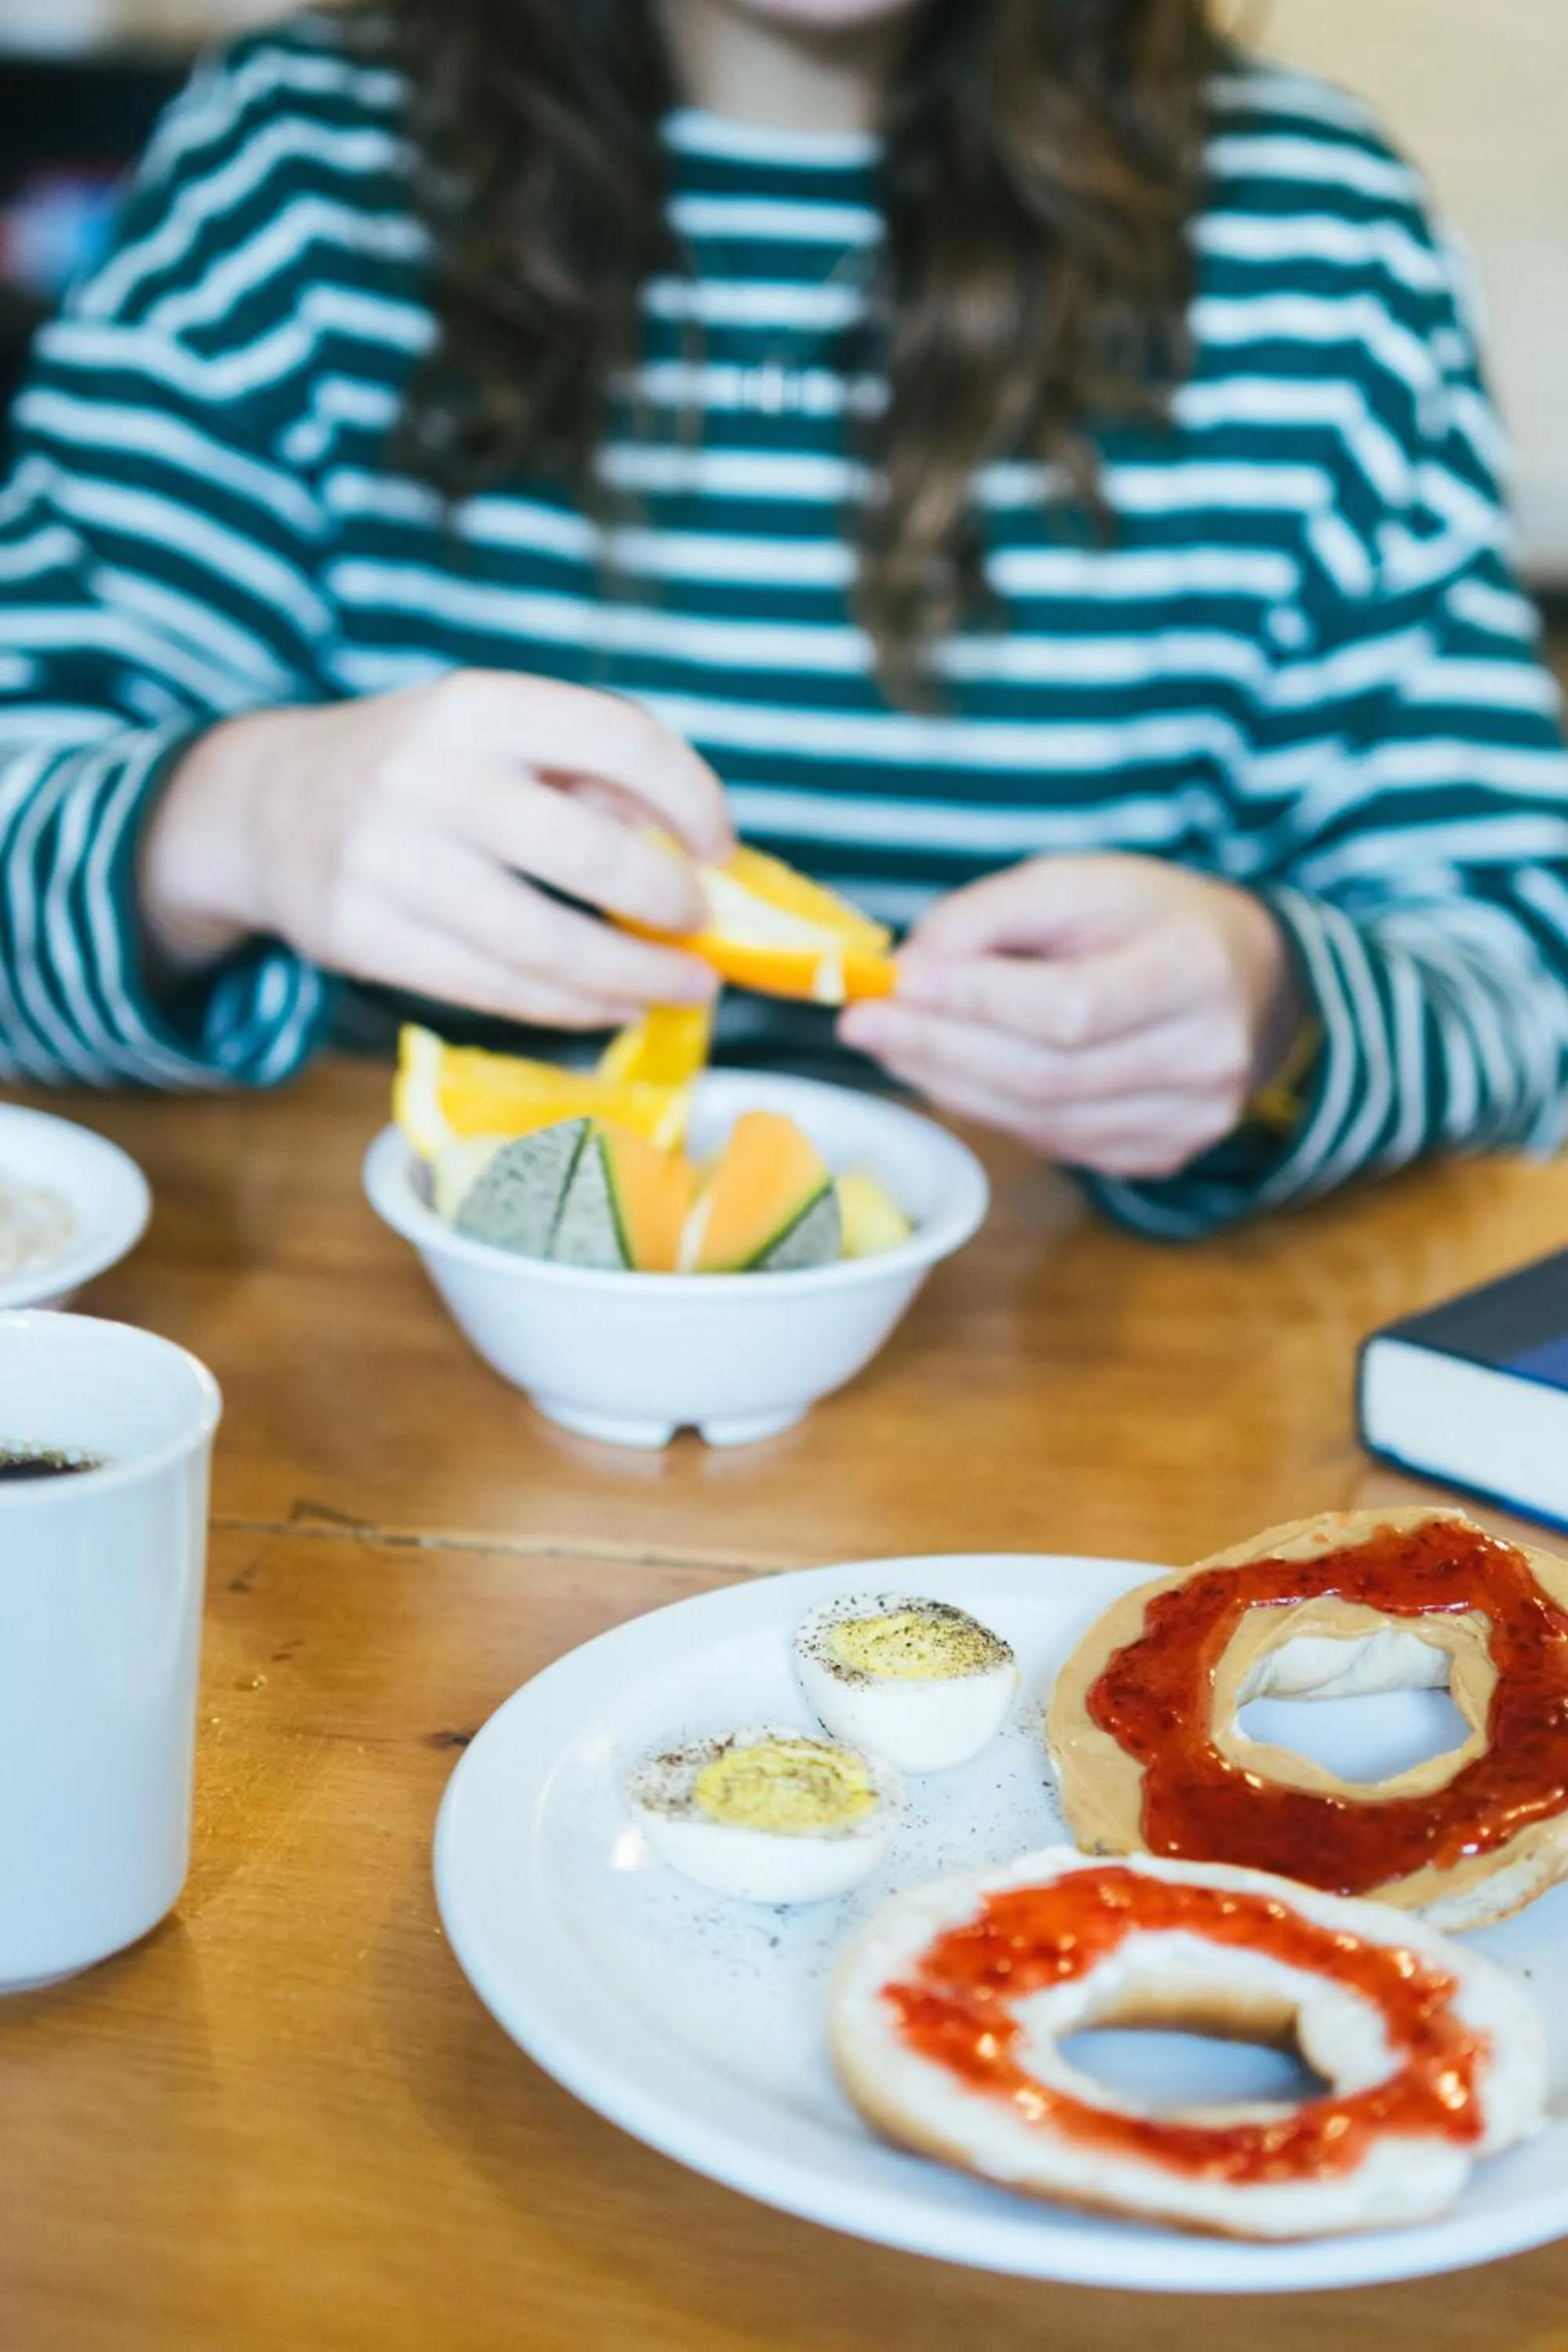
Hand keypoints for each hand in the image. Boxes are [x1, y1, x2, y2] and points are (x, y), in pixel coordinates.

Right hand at [139, 671, 732, 1025]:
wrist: (262, 806)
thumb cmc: (418, 770)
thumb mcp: (491, 734)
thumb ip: (587, 776)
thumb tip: (695, 855)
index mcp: (478, 705)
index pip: (617, 738)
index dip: (691, 798)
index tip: (724, 847)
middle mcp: (428, 774)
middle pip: (582, 851)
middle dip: (665, 901)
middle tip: (706, 932)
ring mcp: (387, 859)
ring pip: (538, 941)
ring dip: (631, 977)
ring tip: (685, 991)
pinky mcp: (362, 935)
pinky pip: (489, 987)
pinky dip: (567, 1007)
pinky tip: (612, 1008)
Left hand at [839, 855, 1305, 1179]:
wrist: (1247, 977)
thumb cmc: (1150, 919)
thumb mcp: (1077, 882)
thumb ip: (990, 915)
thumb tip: (909, 970)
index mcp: (1197, 970)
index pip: (1070, 1006)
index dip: (976, 1001)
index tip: (897, 982)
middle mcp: (1208, 1057)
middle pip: (1047, 1074)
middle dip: (940, 1049)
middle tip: (863, 1026)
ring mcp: (1191, 1119)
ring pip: (1041, 1120)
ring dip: (951, 1085)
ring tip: (893, 1047)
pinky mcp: (1163, 1154)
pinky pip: (1054, 1143)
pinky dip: (991, 1110)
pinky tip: (951, 1075)